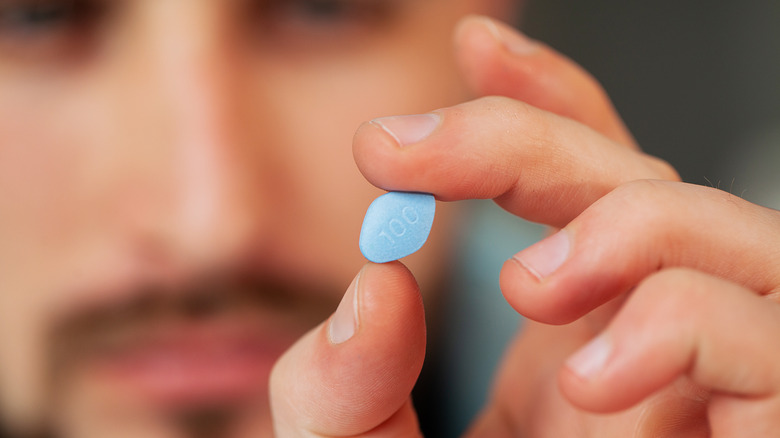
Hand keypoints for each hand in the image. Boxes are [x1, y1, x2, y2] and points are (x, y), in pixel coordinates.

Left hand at [269, 15, 779, 435]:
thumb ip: (339, 389)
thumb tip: (369, 283)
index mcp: (568, 334)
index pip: (582, 181)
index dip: (542, 102)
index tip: (474, 46)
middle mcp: (649, 343)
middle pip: (633, 180)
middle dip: (526, 140)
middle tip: (402, 148)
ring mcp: (721, 384)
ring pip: (726, 234)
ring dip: (624, 225)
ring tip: (523, 282)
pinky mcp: (773, 425)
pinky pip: (767, 336)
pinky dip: (683, 326)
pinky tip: (597, 375)